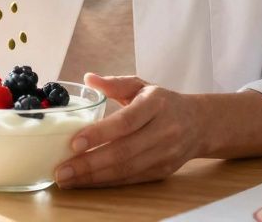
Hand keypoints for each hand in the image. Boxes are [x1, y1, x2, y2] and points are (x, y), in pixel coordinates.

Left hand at [54, 74, 206, 188]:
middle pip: (123, 151)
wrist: (200, 124)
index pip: (126, 122)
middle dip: (89, 164)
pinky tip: (86, 182)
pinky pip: (131, 180)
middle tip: (61, 170)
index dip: (100, 134)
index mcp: (157, 104)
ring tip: (67, 179)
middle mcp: (164, 130)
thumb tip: (88, 78)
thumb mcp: (143, 86)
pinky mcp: (163, 171)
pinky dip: (107, 183)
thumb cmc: (164, 103)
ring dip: (94, 177)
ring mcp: (165, 154)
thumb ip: (115, 83)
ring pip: (126, 170)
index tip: (74, 142)